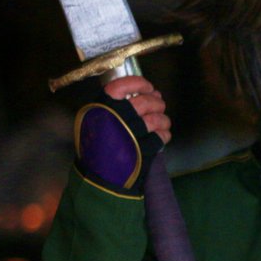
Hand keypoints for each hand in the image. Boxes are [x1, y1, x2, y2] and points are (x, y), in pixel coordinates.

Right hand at [74, 77, 171, 193]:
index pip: (122, 86)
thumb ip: (114, 106)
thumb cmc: (97, 147)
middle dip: (156, 102)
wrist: (98, 178)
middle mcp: (115, 120)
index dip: (139, 83)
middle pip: (144, 102)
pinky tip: (162, 136)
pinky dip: (164, 135)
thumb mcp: (95, 121)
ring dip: (163, 119)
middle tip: (159, 105)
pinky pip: (160, 137)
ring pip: (156, 119)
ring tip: (162, 122)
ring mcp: (129, 136)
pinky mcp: (141, 152)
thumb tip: (147, 92)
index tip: (148, 86)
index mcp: (100, 109)